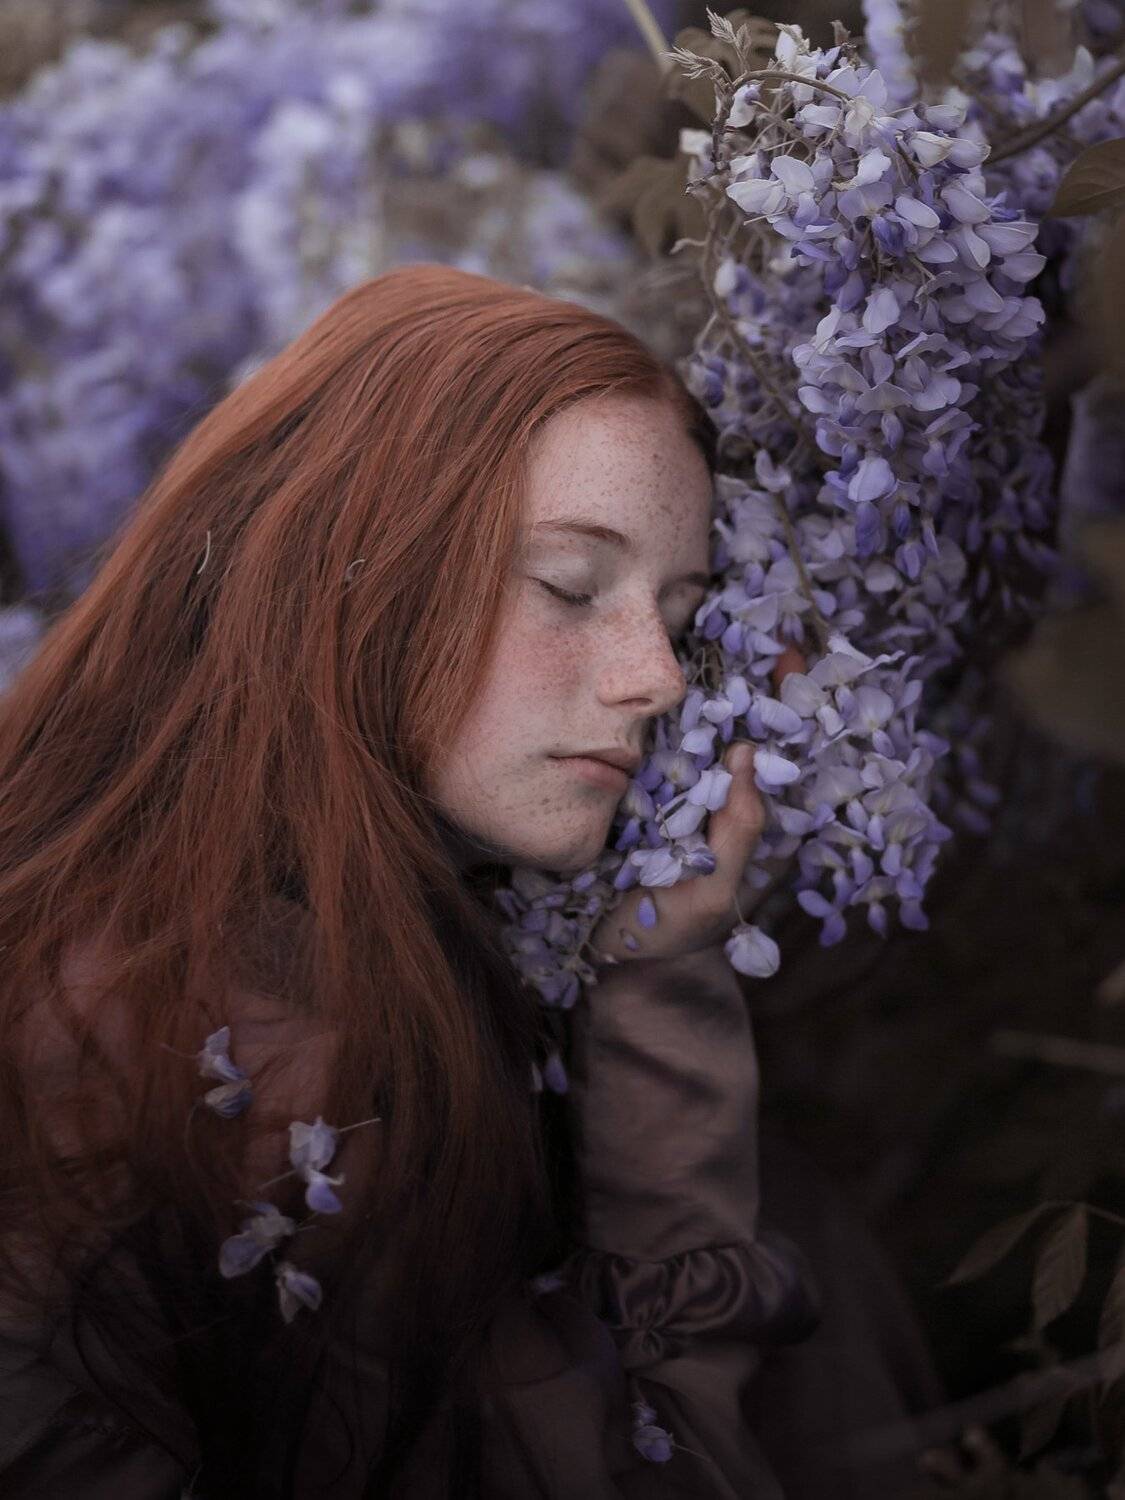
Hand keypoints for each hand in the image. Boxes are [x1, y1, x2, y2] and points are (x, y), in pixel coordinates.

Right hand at [587, 646, 806, 970]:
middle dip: (746, 673)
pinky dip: (657, 709)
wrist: (619, 961)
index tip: (789, 650)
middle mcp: (722, 797)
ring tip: (701, 627)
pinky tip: (648, 675)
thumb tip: (746, 755)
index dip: (791, 700)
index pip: (782, 749)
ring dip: (701, 683)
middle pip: (742, 725)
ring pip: (699, 729)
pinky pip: (657, 744)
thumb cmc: (673, 932)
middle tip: (745, 618)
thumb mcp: (714, 893)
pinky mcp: (641, 792)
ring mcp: (682, 792)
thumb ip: (738, 834)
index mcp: (755, 819)